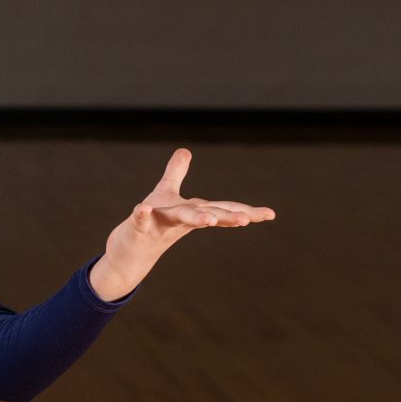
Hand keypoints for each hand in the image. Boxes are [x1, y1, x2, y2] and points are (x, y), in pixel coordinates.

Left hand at [89, 148, 274, 300]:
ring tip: (209, 221)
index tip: (271, 214)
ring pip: (180, 219)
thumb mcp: (166, 193)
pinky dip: (141, 215)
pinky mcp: (138, 227)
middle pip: (208, 215)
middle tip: (247, 221)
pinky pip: (140, 220)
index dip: (247, 211)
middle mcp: (180, 218)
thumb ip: (176, 172)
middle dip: (227, 217)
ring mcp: (160, 223)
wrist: (129, 251)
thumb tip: (184, 150)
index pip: (223, 208)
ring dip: (196, 218)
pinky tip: (140, 208)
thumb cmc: (153, 222)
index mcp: (193, 210)